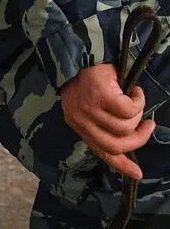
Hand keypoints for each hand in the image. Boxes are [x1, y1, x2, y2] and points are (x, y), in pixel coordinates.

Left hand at [61, 63, 151, 179]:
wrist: (79, 54)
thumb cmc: (87, 81)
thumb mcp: (91, 107)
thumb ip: (104, 126)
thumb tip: (128, 142)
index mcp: (79, 126)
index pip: (101, 152)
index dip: (121, 165)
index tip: (138, 174)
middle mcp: (81, 120)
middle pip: (117, 144)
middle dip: (139, 138)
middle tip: (148, 125)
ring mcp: (90, 109)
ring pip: (126, 126)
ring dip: (138, 115)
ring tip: (135, 101)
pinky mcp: (101, 96)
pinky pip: (130, 109)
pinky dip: (138, 101)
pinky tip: (134, 91)